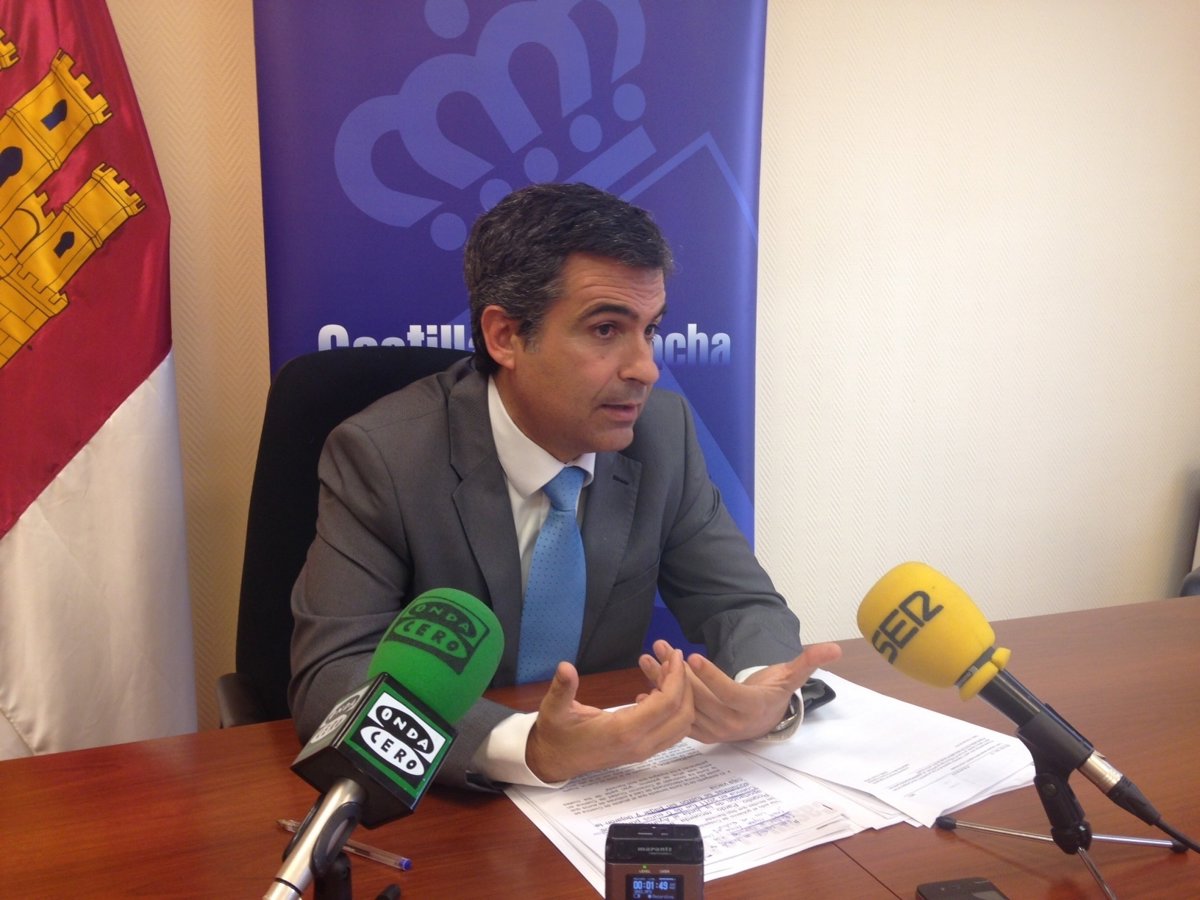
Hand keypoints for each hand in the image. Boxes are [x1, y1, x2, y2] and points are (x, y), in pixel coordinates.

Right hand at [525, 651, 693, 782]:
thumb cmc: (556, 733)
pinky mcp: (643, 751)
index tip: (673, 654)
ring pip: (681, 725)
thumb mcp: (554, 709)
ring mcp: (644, 751)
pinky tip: (655, 690)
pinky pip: (672, 731)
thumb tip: (565, 666)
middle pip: (683, 715)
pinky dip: (674, 710)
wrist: (554, 762)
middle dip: (686, 685)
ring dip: (683, 698)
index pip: (666, 703)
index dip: (676, 676)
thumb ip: (562, 688)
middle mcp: (640, 744)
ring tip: (669, 672)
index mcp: (623, 731)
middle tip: (675, 660)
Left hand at [638, 639, 841, 743]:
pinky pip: (677, 717)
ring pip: (684, 706)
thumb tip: (836, 648)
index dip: (711, 677)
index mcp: (751, 709)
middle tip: (661, 648)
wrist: (764, 719)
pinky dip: (661, 701)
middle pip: (700, 698)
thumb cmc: (775, 692)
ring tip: (646, 658)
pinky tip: (643, 685)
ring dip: (662, 683)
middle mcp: (731, 724)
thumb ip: (809, 661)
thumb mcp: (793, 676)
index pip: (728, 694)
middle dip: (677, 673)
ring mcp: (713, 730)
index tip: (692, 656)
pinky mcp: (700, 732)